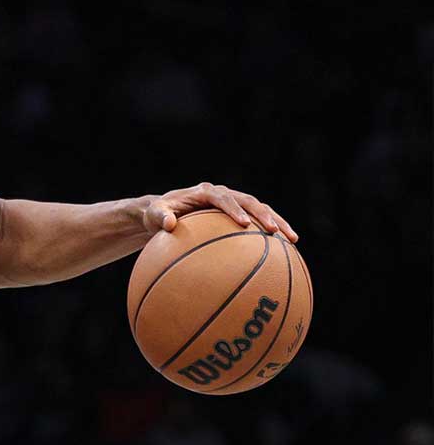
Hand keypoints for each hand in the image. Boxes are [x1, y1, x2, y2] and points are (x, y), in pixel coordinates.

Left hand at [144, 182, 297, 241]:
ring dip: (277, 222)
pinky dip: (271, 234)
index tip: (244, 223)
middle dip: (265, 214)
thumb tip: (168, 224)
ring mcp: (232, 204)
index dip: (234, 209)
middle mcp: (222, 194)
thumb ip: (159, 216)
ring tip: (293, 240)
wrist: (163, 213)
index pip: (223, 197)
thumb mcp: (153, 214)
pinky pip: (258, 223)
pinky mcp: (238, 215)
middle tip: (275, 231)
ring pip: (260, 210)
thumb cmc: (157, 215)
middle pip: (250, 201)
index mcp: (205, 192)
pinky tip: (285, 252)